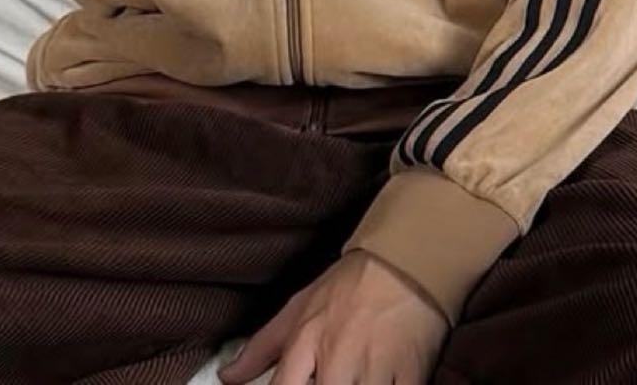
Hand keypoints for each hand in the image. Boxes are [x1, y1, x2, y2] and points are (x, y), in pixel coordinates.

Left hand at [218, 250, 448, 384]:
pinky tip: (380, 381)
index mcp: (305, 341)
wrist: (402, 263)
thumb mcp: (298, 308)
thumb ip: (261, 348)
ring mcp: (374, 368)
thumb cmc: (346, 287)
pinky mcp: (410, 374)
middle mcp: (336, 358)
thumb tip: (227, 377)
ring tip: (353, 378)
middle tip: (329, 376)